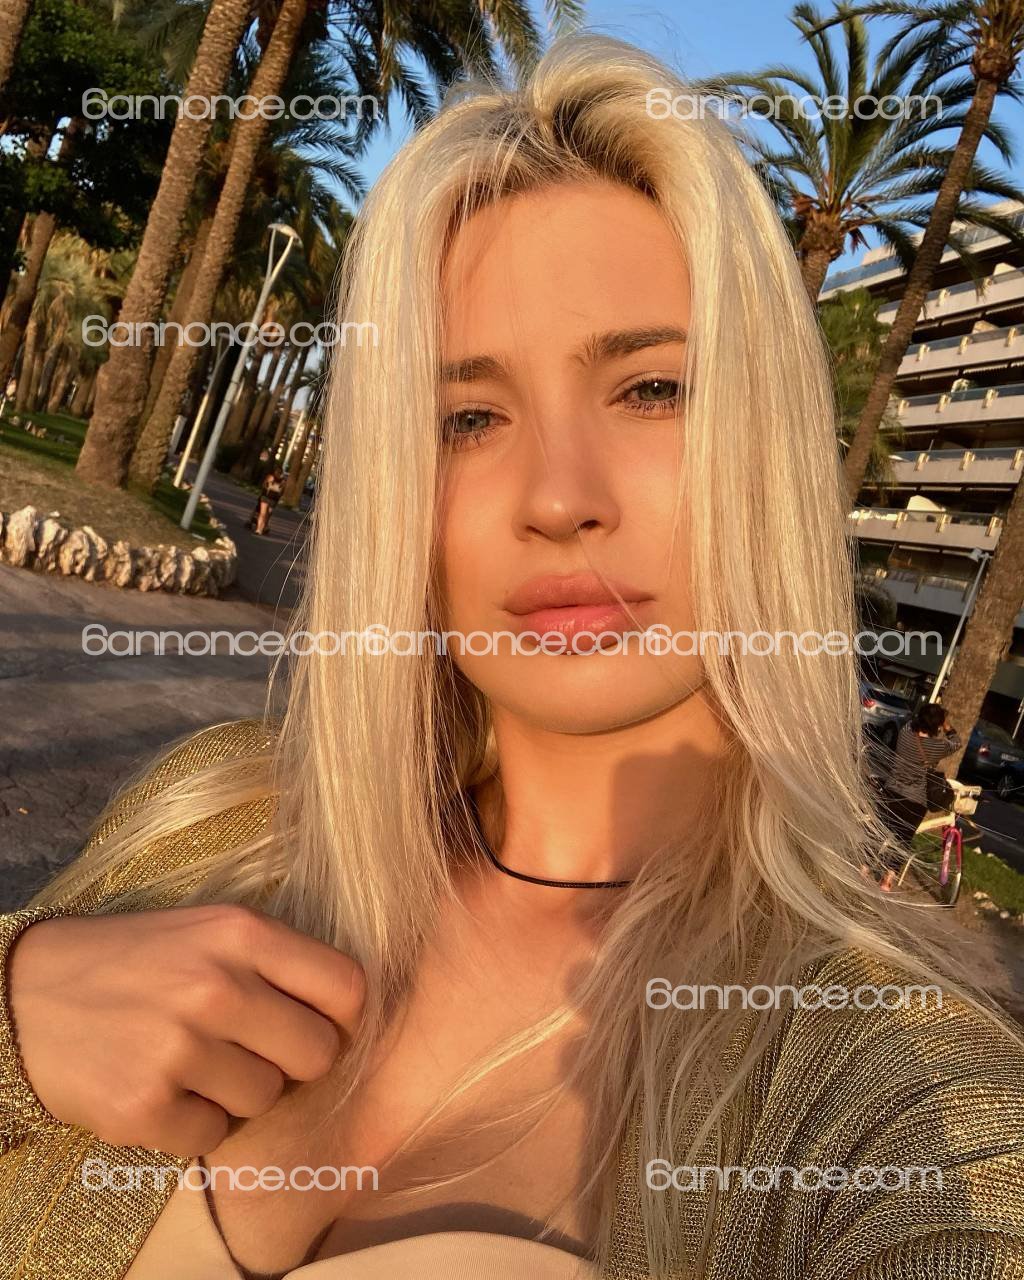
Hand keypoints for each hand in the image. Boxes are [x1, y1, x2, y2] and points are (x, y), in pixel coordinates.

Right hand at [8, 904, 364, 1154]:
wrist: (25, 992)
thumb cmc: (135, 958)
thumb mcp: (208, 929)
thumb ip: (274, 960)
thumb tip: (346, 1010)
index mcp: (241, 933)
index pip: (347, 987)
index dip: (343, 1016)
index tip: (320, 1023)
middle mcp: (217, 987)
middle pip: (318, 1054)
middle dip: (292, 1060)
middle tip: (252, 1048)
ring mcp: (180, 1049)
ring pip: (266, 1098)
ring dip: (238, 1090)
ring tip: (195, 1062)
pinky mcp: (144, 1106)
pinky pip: (213, 1134)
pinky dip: (193, 1121)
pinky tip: (164, 1089)